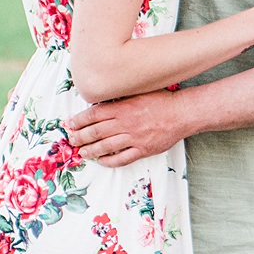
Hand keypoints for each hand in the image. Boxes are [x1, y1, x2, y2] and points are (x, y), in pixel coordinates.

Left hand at [69, 90, 189, 166]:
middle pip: (96, 132)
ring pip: (106, 147)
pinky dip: (109, 161)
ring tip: (82, 153)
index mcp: (122, 108)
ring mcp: (134, 138)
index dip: (79, 120)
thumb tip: (103, 100)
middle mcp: (125, 123)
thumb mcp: (138, 92)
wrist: (182, 114)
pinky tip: (102, 161)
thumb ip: (121, 98)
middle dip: (80, 137)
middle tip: (72, 140)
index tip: (71, 124)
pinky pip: (122, 158)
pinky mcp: (143, 149)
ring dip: (91, 150)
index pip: (94, 115)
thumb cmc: (162, 100)